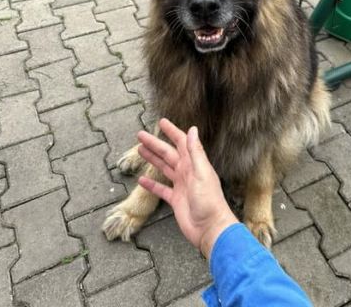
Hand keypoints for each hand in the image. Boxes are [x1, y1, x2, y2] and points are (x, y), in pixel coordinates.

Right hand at [137, 119, 237, 258]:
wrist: (210, 228)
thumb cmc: (209, 201)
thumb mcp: (202, 174)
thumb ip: (196, 152)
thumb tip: (192, 129)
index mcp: (194, 163)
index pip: (181, 142)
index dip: (172, 131)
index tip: (161, 122)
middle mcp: (187, 172)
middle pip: (168, 153)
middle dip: (155, 144)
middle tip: (140, 135)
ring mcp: (181, 185)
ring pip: (163, 168)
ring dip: (152, 159)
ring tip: (140, 150)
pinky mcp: (175, 200)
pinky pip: (161, 189)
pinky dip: (151, 184)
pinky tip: (141, 179)